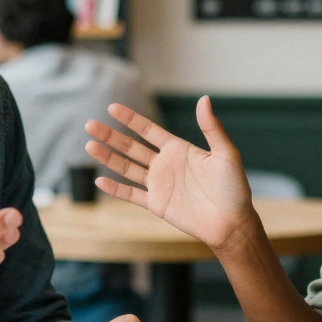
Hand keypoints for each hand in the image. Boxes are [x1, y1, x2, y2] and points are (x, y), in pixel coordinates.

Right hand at [84, 97, 259, 251]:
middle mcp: (165, 164)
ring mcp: (159, 184)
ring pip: (127, 168)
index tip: (112, 108)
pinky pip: (131, 195)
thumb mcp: (225, 153)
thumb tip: (204, 98)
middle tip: (90, 125)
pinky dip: (116, 188)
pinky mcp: (157, 204)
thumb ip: (211, 127)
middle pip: (131, 147)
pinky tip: (99, 179)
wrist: (231, 222)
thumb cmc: (234, 188)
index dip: (130, 119)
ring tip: (88, 145)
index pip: (148, 130)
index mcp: (179, 149)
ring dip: (108, 157)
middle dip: (110, 136)